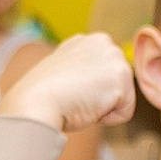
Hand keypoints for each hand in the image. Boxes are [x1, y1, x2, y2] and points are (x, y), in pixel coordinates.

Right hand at [0, 33, 136, 133]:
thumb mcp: (65, 73)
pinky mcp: (122, 75)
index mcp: (88, 41)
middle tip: (74, 94)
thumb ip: (83, 72)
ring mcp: (115, 56)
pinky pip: (125, 113)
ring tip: (80, 99)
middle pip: (116, 87)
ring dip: (103, 108)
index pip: (103, 77)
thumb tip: (92, 85)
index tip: (68, 88)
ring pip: (122, 99)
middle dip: (98, 98)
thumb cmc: (43, 95)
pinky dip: (108, 118)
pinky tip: (89, 106)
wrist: (35, 102)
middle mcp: (104, 42)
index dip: (87, 91)